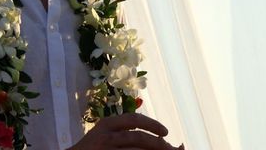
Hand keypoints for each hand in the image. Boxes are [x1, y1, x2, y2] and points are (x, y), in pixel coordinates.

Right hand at [69, 113, 183, 149]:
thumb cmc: (92, 149)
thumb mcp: (106, 135)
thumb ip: (126, 132)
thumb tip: (161, 136)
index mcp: (107, 124)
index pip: (134, 120)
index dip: (152, 124)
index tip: (165, 132)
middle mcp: (105, 135)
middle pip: (137, 137)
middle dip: (157, 143)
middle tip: (173, 149)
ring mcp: (103, 149)